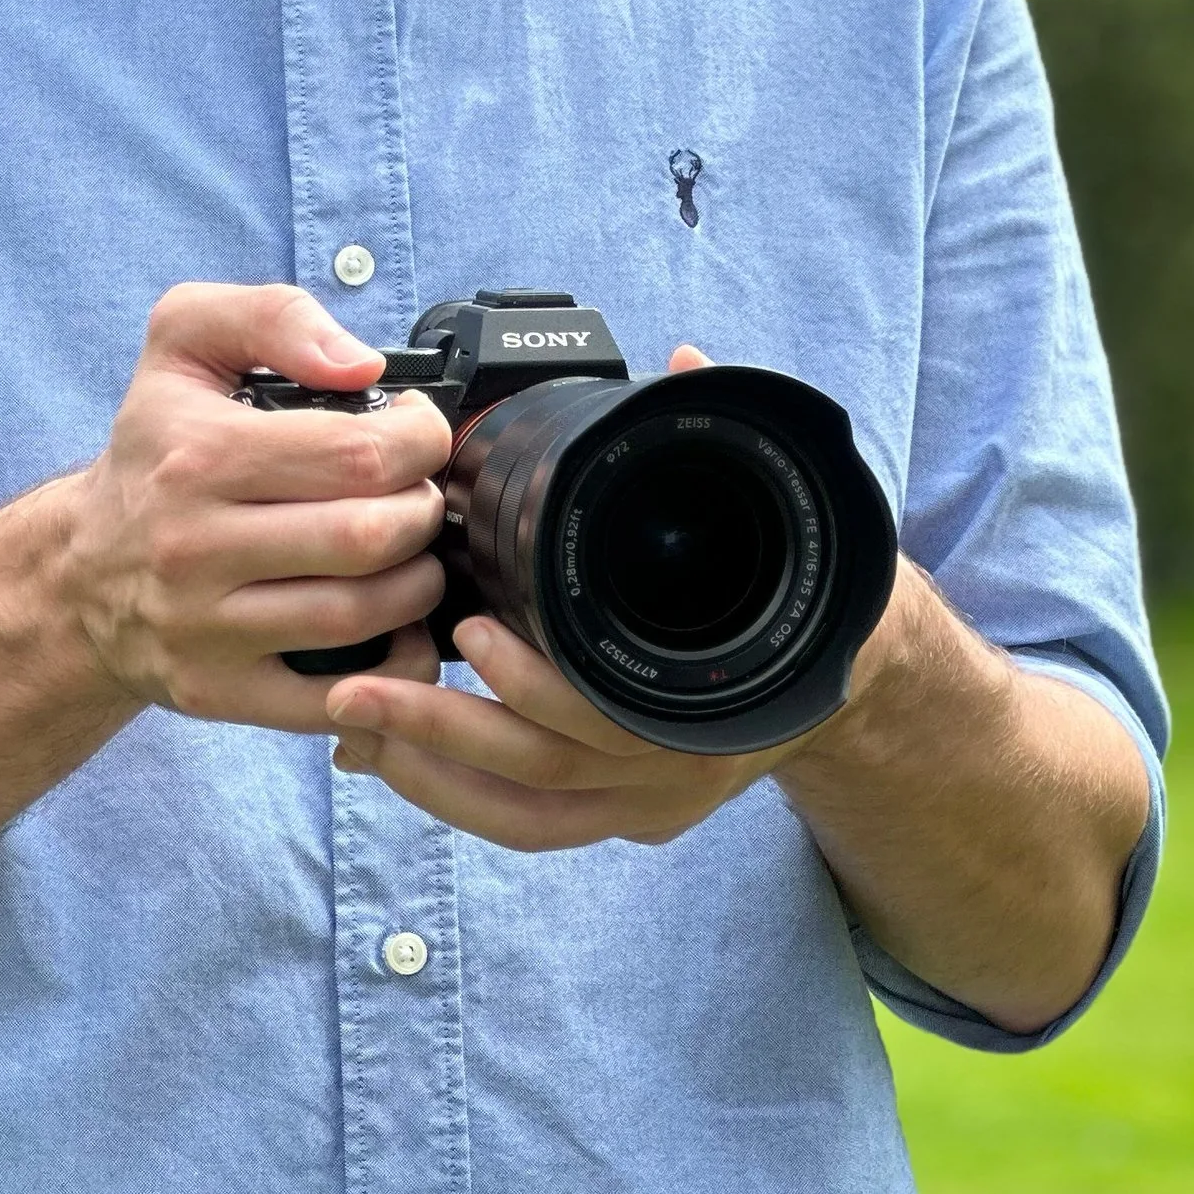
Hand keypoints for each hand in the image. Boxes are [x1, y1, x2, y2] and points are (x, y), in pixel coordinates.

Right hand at [60, 281, 451, 730]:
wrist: (77, 572)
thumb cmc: (152, 451)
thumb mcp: (182, 342)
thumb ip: (273, 317)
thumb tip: (361, 364)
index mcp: (200, 456)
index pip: (359, 454)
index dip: (420, 440)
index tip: (418, 434)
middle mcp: (196, 547)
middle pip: (371, 535)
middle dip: (423, 511)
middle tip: (416, 496)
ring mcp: (206, 629)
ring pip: (364, 615)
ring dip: (418, 583)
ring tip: (408, 554)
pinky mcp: (219, 692)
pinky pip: (337, 700)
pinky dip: (393, 672)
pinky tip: (397, 632)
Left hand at [321, 342, 822, 847]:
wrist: (839, 682)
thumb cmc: (788, 595)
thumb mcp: (773, 513)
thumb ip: (719, 440)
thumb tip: (689, 364)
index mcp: (709, 694)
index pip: (609, 709)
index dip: (535, 680)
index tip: (469, 628)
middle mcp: (675, 764)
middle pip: (548, 768)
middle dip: (443, 730)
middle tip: (359, 688)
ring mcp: (647, 803)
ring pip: (527, 815)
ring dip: (432, 775)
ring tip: (354, 725)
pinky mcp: (620, 819)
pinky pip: (529, 829)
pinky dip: (456, 800)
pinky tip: (389, 759)